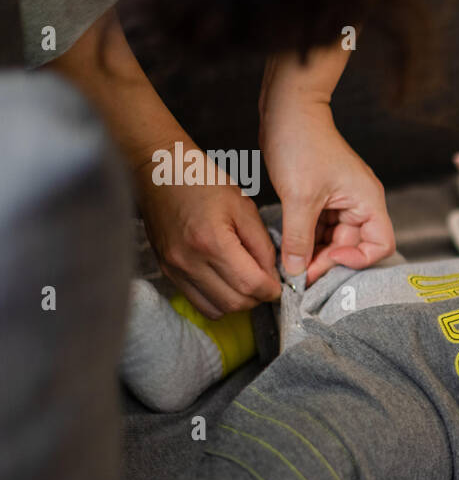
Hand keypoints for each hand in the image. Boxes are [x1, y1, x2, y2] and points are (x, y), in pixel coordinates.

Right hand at [137, 163, 279, 318]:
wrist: (159, 171)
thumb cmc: (203, 182)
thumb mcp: (244, 207)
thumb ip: (262, 245)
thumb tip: (273, 274)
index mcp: (211, 242)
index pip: (250, 285)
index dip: (272, 290)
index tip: (279, 283)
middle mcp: (189, 261)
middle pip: (234, 303)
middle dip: (257, 298)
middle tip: (266, 283)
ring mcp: (174, 269)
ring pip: (216, 309)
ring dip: (238, 302)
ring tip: (246, 283)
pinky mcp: (166, 271)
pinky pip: (197, 302)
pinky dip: (218, 300)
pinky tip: (226, 282)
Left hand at [260, 99, 394, 285]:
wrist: (288, 110)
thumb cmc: (301, 143)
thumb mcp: (299, 198)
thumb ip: (299, 239)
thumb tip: (296, 272)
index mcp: (367, 201)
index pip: (380, 245)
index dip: (357, 260)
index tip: (327, 261)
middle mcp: (360, 203)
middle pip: (353, 246)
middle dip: (328, 261)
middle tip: (300, 274)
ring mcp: (342, 201)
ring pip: (335, 240)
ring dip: (315, 253)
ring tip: (291, 264)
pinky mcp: (323, 198)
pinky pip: (320, 228)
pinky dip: (307, 240)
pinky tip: (290, 248)